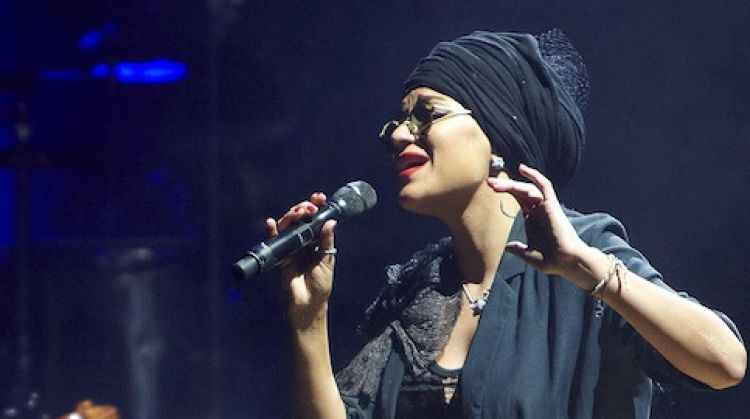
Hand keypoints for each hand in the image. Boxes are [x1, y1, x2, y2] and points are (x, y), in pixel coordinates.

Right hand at [267, 192, 337, 328]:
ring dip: (291, 216)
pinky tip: (272, 223)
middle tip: (309, 207)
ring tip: (298, 212)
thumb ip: (326, 241)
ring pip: (287, 226)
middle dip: (303, 208)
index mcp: (316, 241)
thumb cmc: (320, 285)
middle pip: (300, 219)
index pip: (315, 219)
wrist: (307, 305)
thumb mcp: (326, 261)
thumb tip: (331, 222)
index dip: (316, 207)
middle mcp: (303, 241)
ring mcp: (290, 247)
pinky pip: (274, 241)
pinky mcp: (279, 256)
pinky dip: (272, 231)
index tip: (319, 197)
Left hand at [487, 164, 586, 276]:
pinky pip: (544, 186)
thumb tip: (507, 247)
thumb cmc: (551, 261)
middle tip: (488, 182)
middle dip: (505, 185)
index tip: (490, 188)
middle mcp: (539, 211)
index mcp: (533, 220)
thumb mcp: (529, 255)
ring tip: (496, 184)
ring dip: (512, 184)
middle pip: (520, 192)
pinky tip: (522, 168)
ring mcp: (546, 207)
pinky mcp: (552, 205)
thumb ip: (518, 249)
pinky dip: (535, 176)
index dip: (506, 192)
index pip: (518, 200)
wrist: (565, 262)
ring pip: (528, 188)